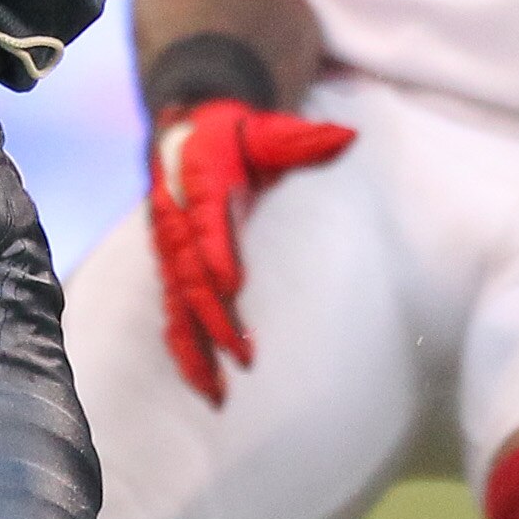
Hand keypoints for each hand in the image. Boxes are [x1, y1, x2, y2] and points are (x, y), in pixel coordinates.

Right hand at [146, 98, 356, 402]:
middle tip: (243, 356)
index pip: (202, 220)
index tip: (231, 284)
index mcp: (196, 181)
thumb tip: (348, 138)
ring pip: (177, 304)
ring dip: (195, 348)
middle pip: (189, 275)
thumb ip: (299, 139)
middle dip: (213, 319)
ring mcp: (170, 249)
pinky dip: (184, 349)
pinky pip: (173, 314)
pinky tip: (202, 383)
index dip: (214, 251)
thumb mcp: (263, 128)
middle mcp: (175, 219)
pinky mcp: (171, 270)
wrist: (184, 131)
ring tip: (216, 390)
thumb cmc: (231, 133)